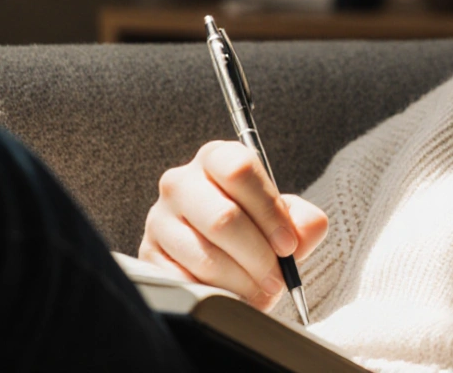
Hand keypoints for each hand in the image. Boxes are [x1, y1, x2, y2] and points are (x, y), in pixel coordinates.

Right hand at [139, 141, 328, 310]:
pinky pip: (184, 280)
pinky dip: (215, 293)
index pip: (240, 169)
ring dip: (241, 281)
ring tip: (260, 290)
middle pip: (223, 217)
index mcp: (217, 159)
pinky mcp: (148, 254)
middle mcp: (181, 182)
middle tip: (277, 278)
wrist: (224, 258)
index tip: (288, 245)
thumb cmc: (258, 231)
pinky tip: (231, 294)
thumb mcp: (287, 220)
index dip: (269, 211)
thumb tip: (305, 230)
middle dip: (258, 256)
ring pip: (205, 255)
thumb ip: (304, 222)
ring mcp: (159, 218)